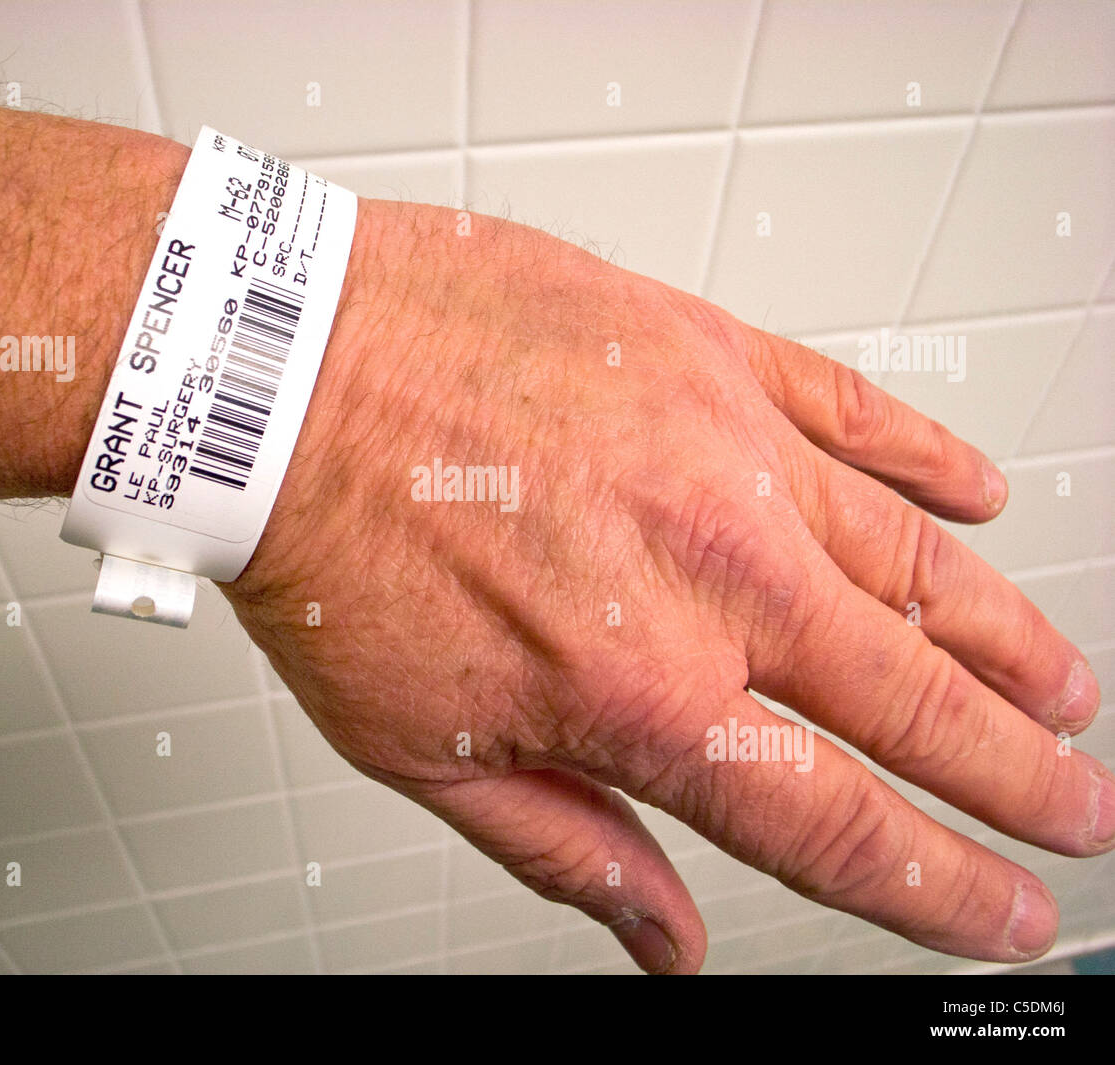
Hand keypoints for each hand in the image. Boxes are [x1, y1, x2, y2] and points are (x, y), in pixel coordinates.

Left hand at [223, 198, 1108, 973]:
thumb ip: (566, 847)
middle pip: (917, 703)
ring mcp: (727, 454)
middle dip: (1014, 772)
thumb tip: (663, 935)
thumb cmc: (330, 549)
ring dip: (1005, 636)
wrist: (276, 379)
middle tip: (1071, 807)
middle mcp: (713, 576)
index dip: (936, 885)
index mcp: (641, 693)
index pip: (834, 825)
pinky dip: (931, 460)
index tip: (998, 910)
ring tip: (1059, 683)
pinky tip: (980, 494)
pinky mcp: (708, 354)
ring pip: (920, 564)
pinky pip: (858, 411)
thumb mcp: (421, 750)